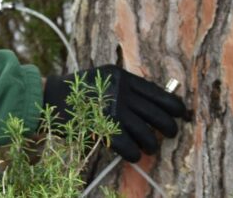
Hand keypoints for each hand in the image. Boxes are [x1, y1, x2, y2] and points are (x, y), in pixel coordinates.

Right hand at [43, 65, 184, 161]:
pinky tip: (135, 155)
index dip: (175, 107)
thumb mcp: (106, 78)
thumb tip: (154, 100)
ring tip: (151, 148)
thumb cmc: (78, 89)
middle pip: (159, 115)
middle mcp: (122, 94)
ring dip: (153, 145)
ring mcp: (114, 112)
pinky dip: (136, 153)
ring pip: (147, 133)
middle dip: (169, 128)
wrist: (50, 98)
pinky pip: (129, 146)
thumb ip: (128, 86)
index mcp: (124, 78)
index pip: (160, 94)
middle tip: (169, 134)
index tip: (182, 115)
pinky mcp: (104, 129)